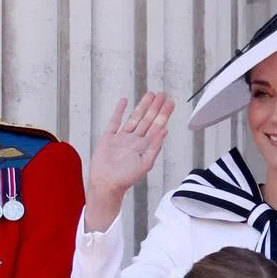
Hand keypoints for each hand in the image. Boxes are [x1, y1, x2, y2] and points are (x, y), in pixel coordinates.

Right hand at [85, 91, 174, 231]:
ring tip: (150, 95)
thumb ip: (155, 146)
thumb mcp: (145, 163)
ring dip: (142, 106)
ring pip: (134, 118)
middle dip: (155, 107)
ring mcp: (122, 138)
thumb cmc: (125, 178)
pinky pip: (115, 121)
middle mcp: (134, 140)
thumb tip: (165, 130)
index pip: (157, 126)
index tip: (170, 103)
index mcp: (144, 146)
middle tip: (162, 94)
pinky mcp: (109, 137)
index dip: (164, 114)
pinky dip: (119, 111)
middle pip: (147, 120)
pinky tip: (124, 102)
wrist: (106, 183)